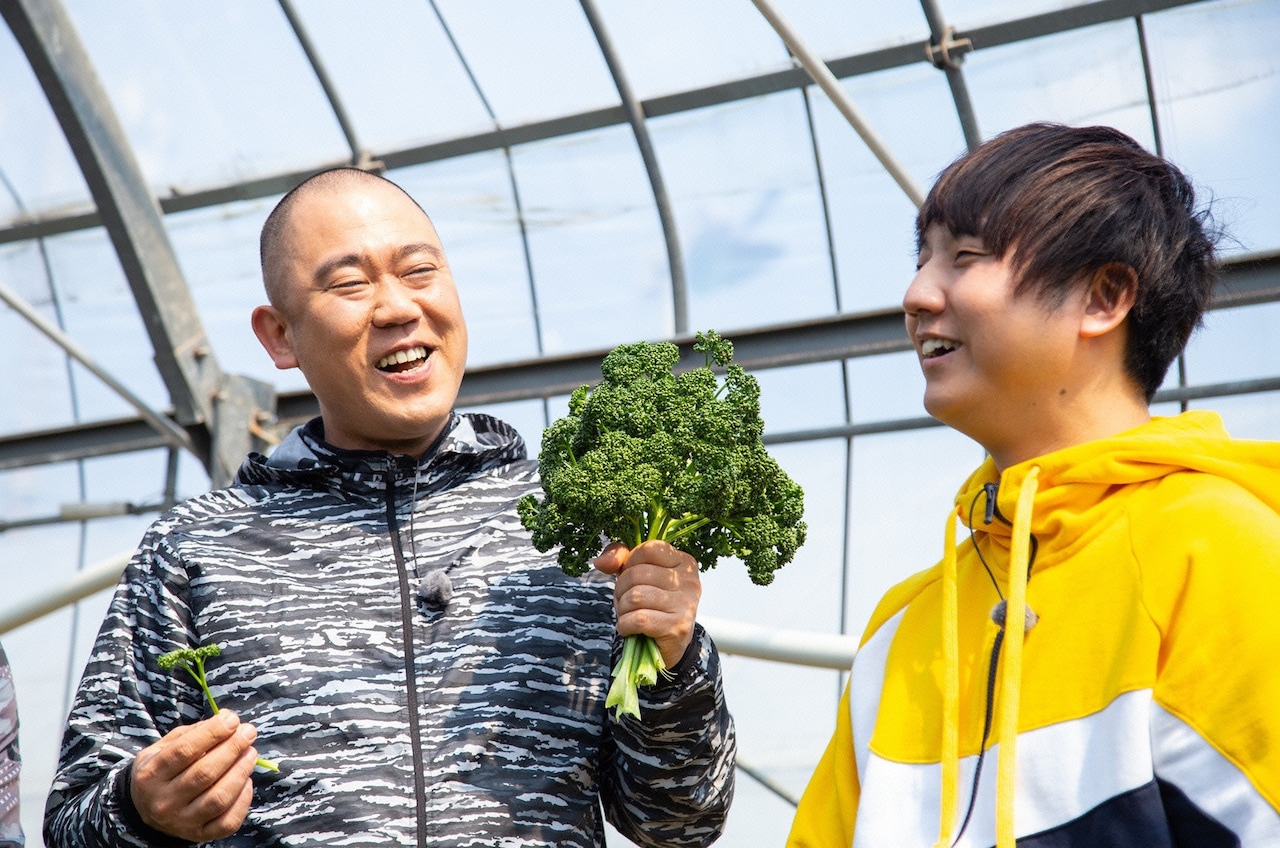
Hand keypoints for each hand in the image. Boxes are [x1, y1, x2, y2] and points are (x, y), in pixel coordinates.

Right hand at [129, 710, 258, 841]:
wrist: (145, 808)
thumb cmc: (163, 768)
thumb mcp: (164, 746)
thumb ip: (194, 732)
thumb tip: (228, 718)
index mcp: (150, 775)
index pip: (184, 751)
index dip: (212, 733)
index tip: (232, 720)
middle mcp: (163, 802)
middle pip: (205, 773)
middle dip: (233, 748)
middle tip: (249, 732)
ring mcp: (181, 822)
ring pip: (218, 798)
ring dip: (241, 771)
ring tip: (251, 753)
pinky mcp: (198, 835)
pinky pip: (227, 822)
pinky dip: (243, 800)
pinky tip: (247, 781)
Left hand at [594, 540, 701, 668]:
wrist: (666, 646)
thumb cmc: (651, 604)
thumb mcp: (636, 574)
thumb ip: (619, 558)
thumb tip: (601, 562)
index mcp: (683, 562)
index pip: (648, 549)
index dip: (629, 563)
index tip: (631, 577)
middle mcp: (689, 581)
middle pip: (637, 574)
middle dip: (621, 590)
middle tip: (626, 602)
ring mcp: (686, 604)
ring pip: (635, 597)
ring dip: (622, 609)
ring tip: (629, 615)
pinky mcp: (678, 627)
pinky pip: (639, 619)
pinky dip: (625, 625)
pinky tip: (630, 628)